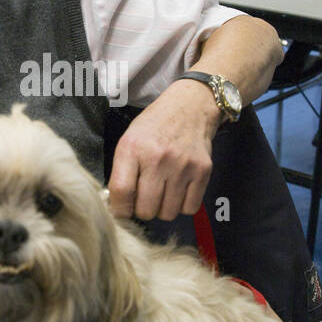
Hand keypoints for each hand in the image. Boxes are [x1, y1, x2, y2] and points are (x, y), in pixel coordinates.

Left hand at [107, 79, 216, 220]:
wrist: (190, 107)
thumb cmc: (154, 127)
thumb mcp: (129, 141)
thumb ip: (121, 173)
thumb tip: (118, 209)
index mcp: (132, 148)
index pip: (122, 192)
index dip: (119, 210)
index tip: (122, 211)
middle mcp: (158, 158)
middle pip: (145, 209)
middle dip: (142, 210)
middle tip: (145, 198)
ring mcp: (183, 165)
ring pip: (167, 214)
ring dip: (163, 209)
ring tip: (162, 192)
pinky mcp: (203, 171)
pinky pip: (189, 209)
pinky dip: (182, 206)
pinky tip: (178, 191)